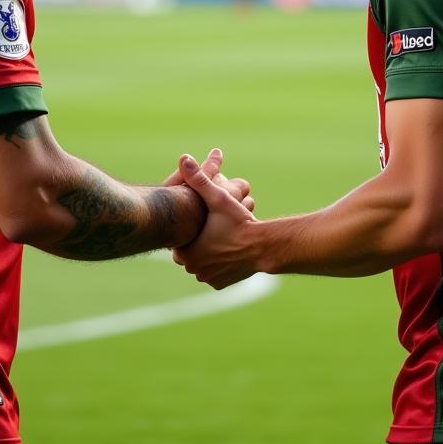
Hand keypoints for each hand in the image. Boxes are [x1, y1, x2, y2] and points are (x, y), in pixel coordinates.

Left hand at [172, 154, 259, 289]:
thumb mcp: (218, 198)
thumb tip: (183, 158)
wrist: (264, 247)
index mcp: (185, 253)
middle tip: (208, 227)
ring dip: (205, 252)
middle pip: (188, 251)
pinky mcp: (219, 285)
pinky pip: (212, 271)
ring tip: (216, 237)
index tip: (198, 219)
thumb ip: (198, 179)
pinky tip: (224, 250)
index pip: (178, 238)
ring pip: (200, 262)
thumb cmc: (239, 221)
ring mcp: (207, 279)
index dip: (188, 227)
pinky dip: (216, 263)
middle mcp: (193, 270)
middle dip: (196, 240)